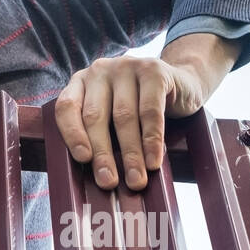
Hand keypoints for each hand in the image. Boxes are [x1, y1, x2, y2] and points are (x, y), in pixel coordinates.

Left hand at [54, 55, 209, 190]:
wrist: (182, 84)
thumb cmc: (139, 107)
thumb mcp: (112, 114)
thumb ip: (99, 133)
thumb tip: (96, 175)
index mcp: (81, 82)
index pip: (67, 107)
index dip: (72, 134)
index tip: (83, 159)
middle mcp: (100, 71)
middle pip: (95, 116)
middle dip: (102, 153)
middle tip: (108, 182)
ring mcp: (126, 67)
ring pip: (124, 117)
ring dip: (130, 153)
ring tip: (135, 180)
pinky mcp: (154, 71)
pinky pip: (151, 112)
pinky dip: (152, 140)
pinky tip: (153, 161)